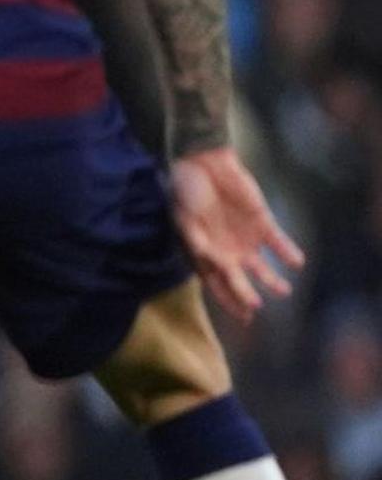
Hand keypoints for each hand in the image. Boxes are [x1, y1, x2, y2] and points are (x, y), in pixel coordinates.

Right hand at [169, 147, 302, 327]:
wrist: (204, 163)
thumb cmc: (186, 191)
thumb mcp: (184, 214)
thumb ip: (195, 236)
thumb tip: (204, 254)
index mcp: (205, 253)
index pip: (217, 283)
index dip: (228, 299)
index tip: (241, 316)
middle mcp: (226, 250)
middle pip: (239, 279)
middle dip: (247, 295)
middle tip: (256, 308)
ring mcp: (244, 237)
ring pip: (261, 265)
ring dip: (272, 278)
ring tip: (284, 290)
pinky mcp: (261, 221)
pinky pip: (277, 241)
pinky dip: (287, 252)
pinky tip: (297, 262)